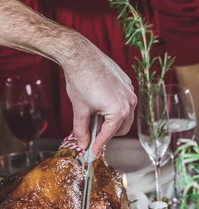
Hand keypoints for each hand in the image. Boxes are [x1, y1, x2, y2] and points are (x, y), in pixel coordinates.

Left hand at [62, 34, 136, 157]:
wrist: (80, 56)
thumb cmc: (80, 81)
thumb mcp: (80, 110)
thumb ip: (82, 130)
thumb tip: (83, 144)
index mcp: (119, 111)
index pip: (108, 135)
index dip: (98, 146)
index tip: (92, 153)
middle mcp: (129, 101)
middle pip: (120, 128)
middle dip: (106, 133)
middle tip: (91, 135)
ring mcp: (129, 91)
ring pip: (124, 114)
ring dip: (111, 120)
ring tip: (94, 117)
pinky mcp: (126, 82)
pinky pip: (123, 100)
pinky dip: (113, 106)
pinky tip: (98, 102)